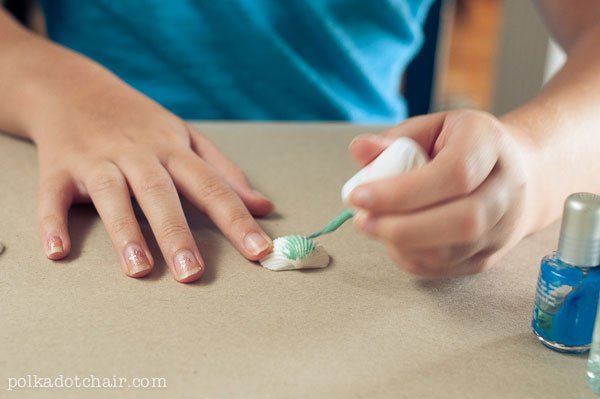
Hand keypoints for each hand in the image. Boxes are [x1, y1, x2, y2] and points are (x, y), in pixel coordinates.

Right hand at [31, 64, 272, 282]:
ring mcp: (96, 159)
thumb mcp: (187, 138)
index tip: (260, 251)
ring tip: (139, 268)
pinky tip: (58, 251)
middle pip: (160, 192)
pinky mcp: (58, 167)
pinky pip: (52, 196)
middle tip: (192, 274)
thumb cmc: (140, 122)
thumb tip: (264, 207)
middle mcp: (138, 154)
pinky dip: (52, 222)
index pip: (212, 186)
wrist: (74, 88)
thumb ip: (225, 174)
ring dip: (124, 230)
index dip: (237, 219)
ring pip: (111, 193)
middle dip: (177, 232)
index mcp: (174, 149)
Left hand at [347, 110, 536, 277]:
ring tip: (374, 226)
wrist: (514, 176)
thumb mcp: (431, 129)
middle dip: (401, 227)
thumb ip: (394, 140)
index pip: (454, 174)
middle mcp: (506, 190)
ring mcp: (502, 229)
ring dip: (401, 245)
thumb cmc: (462, 147)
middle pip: (461, 221)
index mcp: (489, 145)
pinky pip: (444, 267)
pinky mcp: (488, 257)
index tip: (359, 195)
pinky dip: (410, 258)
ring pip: (451, 252)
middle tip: (362, 221)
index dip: (402, 191)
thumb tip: (359, 149)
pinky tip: (393, 240)